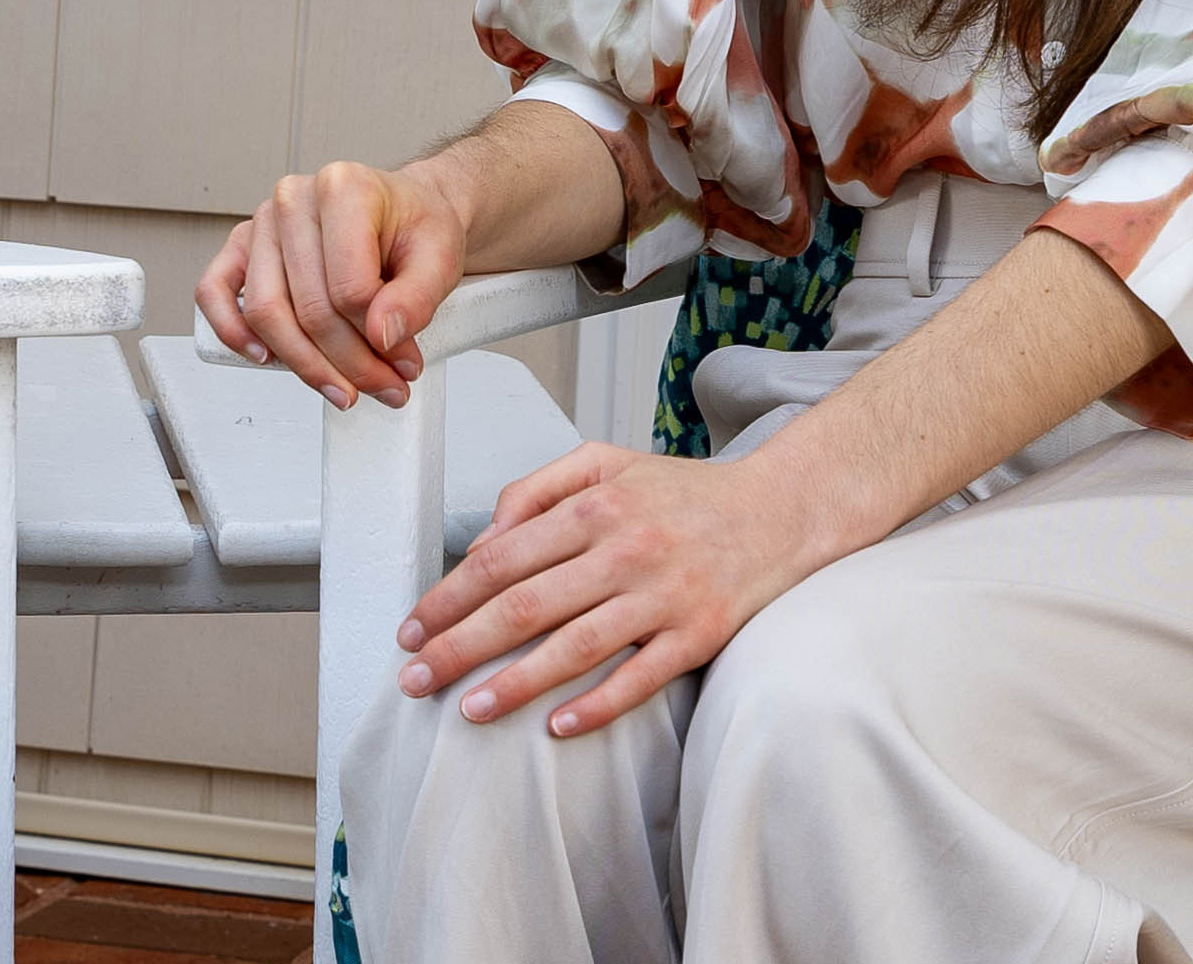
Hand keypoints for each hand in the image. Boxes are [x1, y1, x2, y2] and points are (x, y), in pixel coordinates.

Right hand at [196, 158, 472, 408]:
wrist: (404, 213)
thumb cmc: (415, 228)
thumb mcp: (441, 258)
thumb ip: (417, 298)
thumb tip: (381, 335)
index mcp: (343, 188)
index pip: (350, 286)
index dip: (378, 339)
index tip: (404, 363)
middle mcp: (294, 200)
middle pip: (309, 308)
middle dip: (349, 363)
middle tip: (384, 388)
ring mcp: (262, 222)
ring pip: (265, 312)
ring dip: (305, 364)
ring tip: (344, 389)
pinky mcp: (241, 246)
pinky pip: (213, 291)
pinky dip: (231, 330)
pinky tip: (265, 358)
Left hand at [391, 441, 819, 738]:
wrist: (780, 509)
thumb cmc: (682, 493)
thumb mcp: (605, 464)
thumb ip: (536, 490)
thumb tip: (483, 540)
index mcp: (594, 508)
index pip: (501, 559)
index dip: (448, 597)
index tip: (412, 630)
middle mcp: (624, 551)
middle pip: (524, 606)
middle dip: (459, 645)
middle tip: (416, 679)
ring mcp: (663, 597)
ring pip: (575, 648)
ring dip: (515, 683)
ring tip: (468, 709)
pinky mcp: (699, 635)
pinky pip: (641, 679)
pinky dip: (598, 705)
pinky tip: (557, 727)